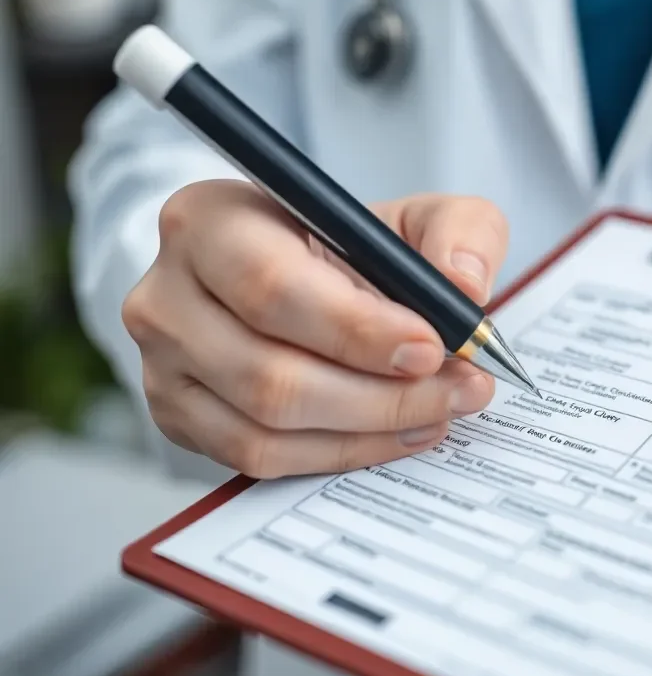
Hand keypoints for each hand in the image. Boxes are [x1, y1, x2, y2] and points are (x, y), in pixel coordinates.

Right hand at [121, 182, 507, 478]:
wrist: (305, 278)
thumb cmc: (352, 244)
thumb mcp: (417, 215)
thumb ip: (460, 230)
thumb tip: (465, 285)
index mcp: (211, 219)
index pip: (273, 287)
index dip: (356, 328)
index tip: (430, 347)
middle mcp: (167, 293)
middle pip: (269, 371)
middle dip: (381, 394)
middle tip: (457, 389)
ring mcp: (162, 364)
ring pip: (265, 427)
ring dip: (369, 430)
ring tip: (440, 411)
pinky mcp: (179, 418)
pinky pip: (259, 459)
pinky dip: (339, 453)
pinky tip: (396, 432)